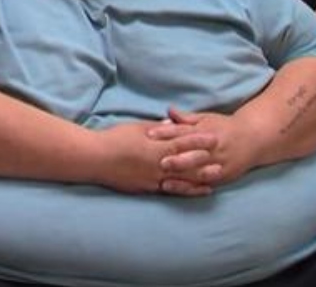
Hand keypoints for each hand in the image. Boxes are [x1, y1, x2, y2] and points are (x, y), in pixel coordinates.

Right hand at [93, 121, 217, 195]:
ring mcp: (152, 179)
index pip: (182, 143)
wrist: (94, 158)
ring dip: (198, 181)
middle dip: (205, 163)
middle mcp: (157, 164)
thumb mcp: (135, 128)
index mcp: (155, 147)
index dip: (199, 140)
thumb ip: (155, 128)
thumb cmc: (112, 139)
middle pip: (186, 164)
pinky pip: (168, 191)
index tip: (214, 137)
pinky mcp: (145, 188)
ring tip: (213, 181)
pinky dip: (182, 191)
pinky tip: (191, 191)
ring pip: (180, 180)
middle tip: (222, 162)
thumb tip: (171, 124)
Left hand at [147, 107, 259, 192]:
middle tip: (158, 162)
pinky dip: (192, 188)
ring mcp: (220, 163)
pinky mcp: (224, 176)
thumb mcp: (206, 119)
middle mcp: (213, 147)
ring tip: (164, 181)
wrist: (254, 139)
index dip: (166, 132)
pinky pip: (206, 183)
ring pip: (199, 172)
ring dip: (182, 177)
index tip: (149, 134)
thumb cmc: (224, 127)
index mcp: (206, 131)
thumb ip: (186, 118)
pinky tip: (181, 192)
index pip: (183, 131)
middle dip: (176, 159)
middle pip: (192, 153)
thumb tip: (168, 110)